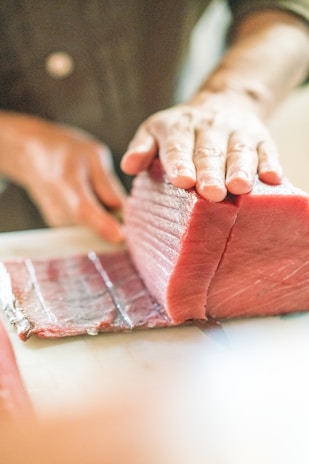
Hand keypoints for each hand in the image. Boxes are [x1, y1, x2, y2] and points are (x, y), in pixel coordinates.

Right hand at [0, 114, 125, 241]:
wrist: (32, 157)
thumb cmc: (65, 151)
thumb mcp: (93, 154)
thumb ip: (107, 183)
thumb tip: (123, 209)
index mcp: (66, 182)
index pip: (82, 209)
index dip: (102, 225)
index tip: (119, 237)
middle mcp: (57, 207)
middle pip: (91, 227)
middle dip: (115, 225)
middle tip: (127, 211)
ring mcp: (57, 220)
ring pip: (93, 230)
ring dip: (107, 220)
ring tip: (100, 193)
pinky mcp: (61, 227)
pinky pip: (88, 230)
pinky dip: (99, 220)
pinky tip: (93, 200)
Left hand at [121, 90, 281, 201]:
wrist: (222, 105)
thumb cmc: (182, 131)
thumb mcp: (156, 132)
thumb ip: (142, 148)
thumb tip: (128, 165)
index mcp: (179, 128)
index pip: (178, 147)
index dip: (180, 163)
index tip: (182, 180)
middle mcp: (209, 128)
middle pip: (209, 153)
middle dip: (210, 172)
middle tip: (211, 193)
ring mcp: (237, 132)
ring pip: (239, 151)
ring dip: (240, 169)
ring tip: (240, 186)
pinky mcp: (261, 138)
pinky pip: (267, 150)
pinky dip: (270, 163)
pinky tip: (272, 177)